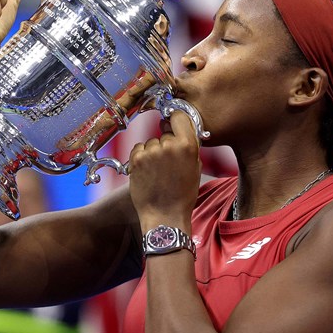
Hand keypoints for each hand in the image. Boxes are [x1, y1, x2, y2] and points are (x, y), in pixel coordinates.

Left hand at [129, 112, 201, 229]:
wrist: (165, 215)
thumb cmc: (182, 195)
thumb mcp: (195, 168)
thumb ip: (190, 147)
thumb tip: (181, 129)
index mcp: (187, 145)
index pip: (179, 116)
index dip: (176, 120)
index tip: (173, 123)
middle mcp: (169, 145)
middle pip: (165, 133)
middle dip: (166, 144)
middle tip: (168, 163)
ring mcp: (151, 152)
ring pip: (151, 142)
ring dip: (153, 152)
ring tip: (157, 172)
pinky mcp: (136, 159)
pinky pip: (139, 149)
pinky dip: (141, 157)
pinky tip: (148, 172)